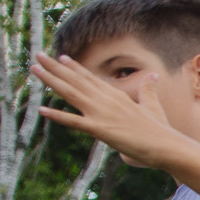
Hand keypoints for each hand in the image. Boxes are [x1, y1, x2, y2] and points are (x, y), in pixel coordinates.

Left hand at [31, 52, 190, 168]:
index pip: (90, 78)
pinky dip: (57, 116)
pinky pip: (74, 122)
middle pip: (75, 80)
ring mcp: (101, 113)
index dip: (74, 68)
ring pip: (70, 93)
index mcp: (116, 95)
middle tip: (38, 55)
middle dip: (55, 67)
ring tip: (34, 69)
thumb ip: (149, 89)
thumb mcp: (153, 105)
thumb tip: (153, 75)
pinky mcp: (100, 129)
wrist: (165, 145)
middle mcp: (106, 100)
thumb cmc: (160, 128)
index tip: (60, 57)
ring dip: (50, 81)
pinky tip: (42, 110)